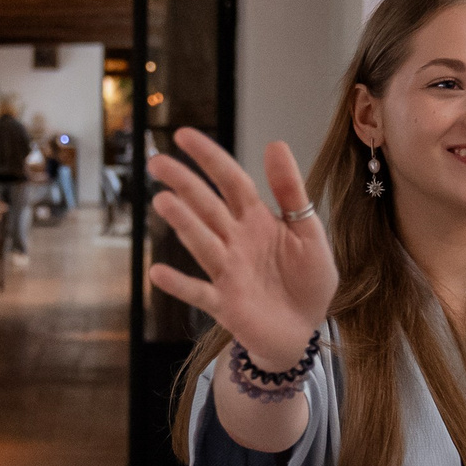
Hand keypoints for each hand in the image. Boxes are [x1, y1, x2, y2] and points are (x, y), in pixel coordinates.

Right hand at [146, 130, 337, 367]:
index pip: (230, 181)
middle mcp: (236, 240)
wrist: (306, 329)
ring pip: (202, 242)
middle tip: (157, 162)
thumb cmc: (307, 280)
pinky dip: (180, 284)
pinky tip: (158, 272)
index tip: (184, 135)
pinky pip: (199, 292)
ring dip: (184, 223)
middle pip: (207, 206)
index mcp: (257, 219)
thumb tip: (275, 143)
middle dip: (184, 184)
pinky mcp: (225, 304)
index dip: (209, 158)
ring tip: (164, 201)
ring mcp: (228, 271)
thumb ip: (291, 193)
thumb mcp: (308, 232)